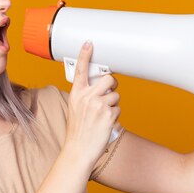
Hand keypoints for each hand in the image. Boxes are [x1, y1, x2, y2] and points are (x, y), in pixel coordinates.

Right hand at [64, 41, 120, 168]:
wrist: (79, 149)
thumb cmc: (78, 129)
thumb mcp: (75, 108)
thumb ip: (85, 95)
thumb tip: (101, 86)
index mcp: (77, 94)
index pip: (81, 70)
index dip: (85, 55)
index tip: (89, 43)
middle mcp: (87, 97)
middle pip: (108, 79)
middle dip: (112, 86)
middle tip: (108, 95)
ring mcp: (98, 105)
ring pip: (116, 95)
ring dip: (113, 104)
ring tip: (102, 116)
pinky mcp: (108, 114)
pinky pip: (118, 108)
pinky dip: (114, 116)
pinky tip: (105, 123)